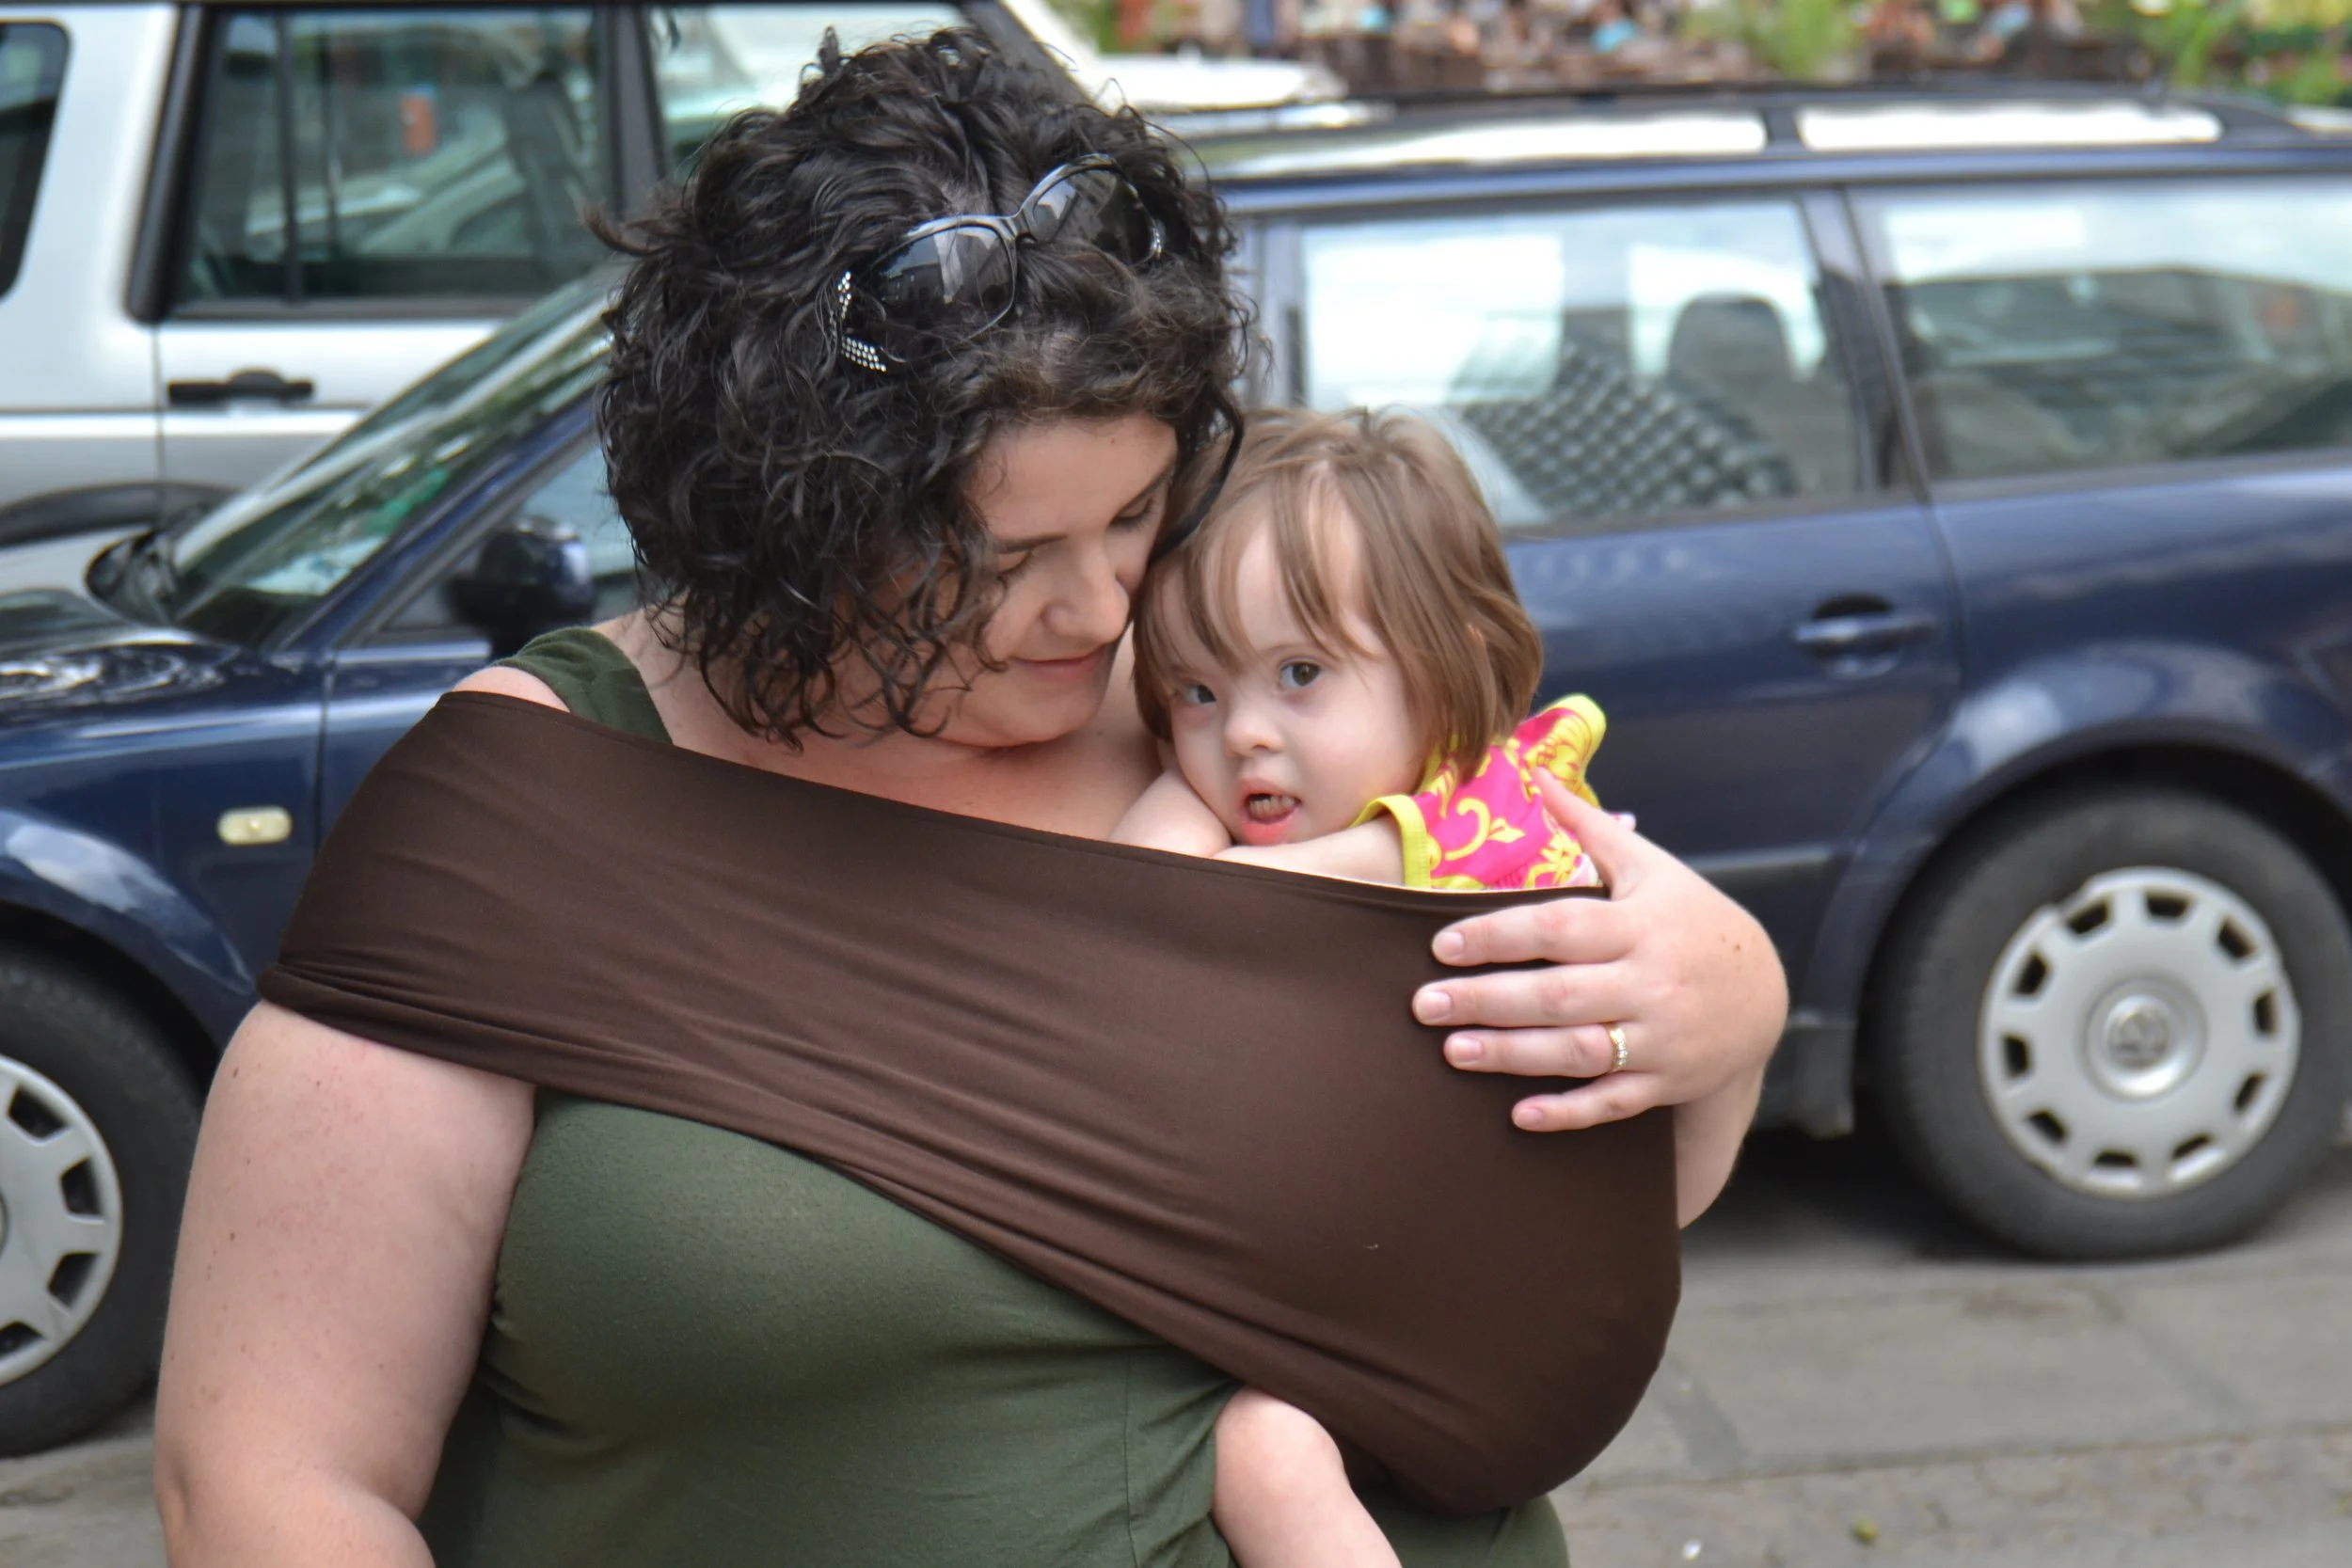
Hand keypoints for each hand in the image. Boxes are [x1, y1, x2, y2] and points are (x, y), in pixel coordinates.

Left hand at [1412, 774, 1787, 1131]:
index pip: (1559, 928)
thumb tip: (1537, 772)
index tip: (1442, 944)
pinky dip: (1569, 1112)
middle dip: (1487, 1001)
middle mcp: (1651, 983)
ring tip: (1452, 1050)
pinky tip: (1519, 1114)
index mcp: (1640, 925)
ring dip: (1511, 1055)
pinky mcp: (1666, 1082)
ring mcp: (1661, 1038)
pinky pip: (1613, 1103)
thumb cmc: (1689, 921)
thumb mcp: (1650, 869)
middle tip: (1423, 1005)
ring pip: (1578, 1052)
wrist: (1763, 995)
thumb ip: (1588, 829)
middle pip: (1558, 995)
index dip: (1499, 936)